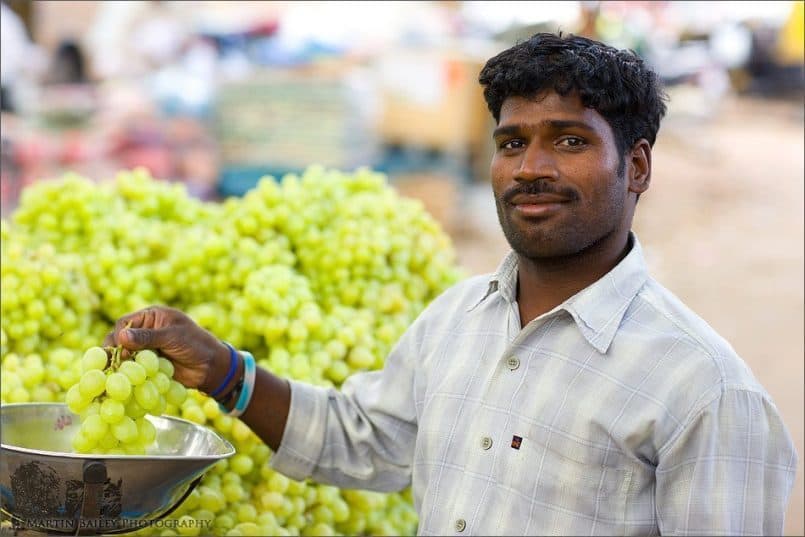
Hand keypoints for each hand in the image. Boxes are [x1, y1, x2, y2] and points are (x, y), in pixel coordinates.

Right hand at [104, 306, 228, 392]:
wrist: (211, 367)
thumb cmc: (196, 344)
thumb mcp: (172, 336)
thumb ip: (148, 336)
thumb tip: (121, 336)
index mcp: (151, 317)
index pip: (124, 323)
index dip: (119, 335)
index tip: (119, 349)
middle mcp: (146, 331)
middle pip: (120, 340)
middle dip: (116, 351)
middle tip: (114, 364)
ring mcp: (146, 349)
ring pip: (125, 355)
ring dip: (121, 364)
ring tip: (117, 374)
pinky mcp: (148, 364)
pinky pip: (133, 368)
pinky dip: (129, 374)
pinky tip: (125, 381)